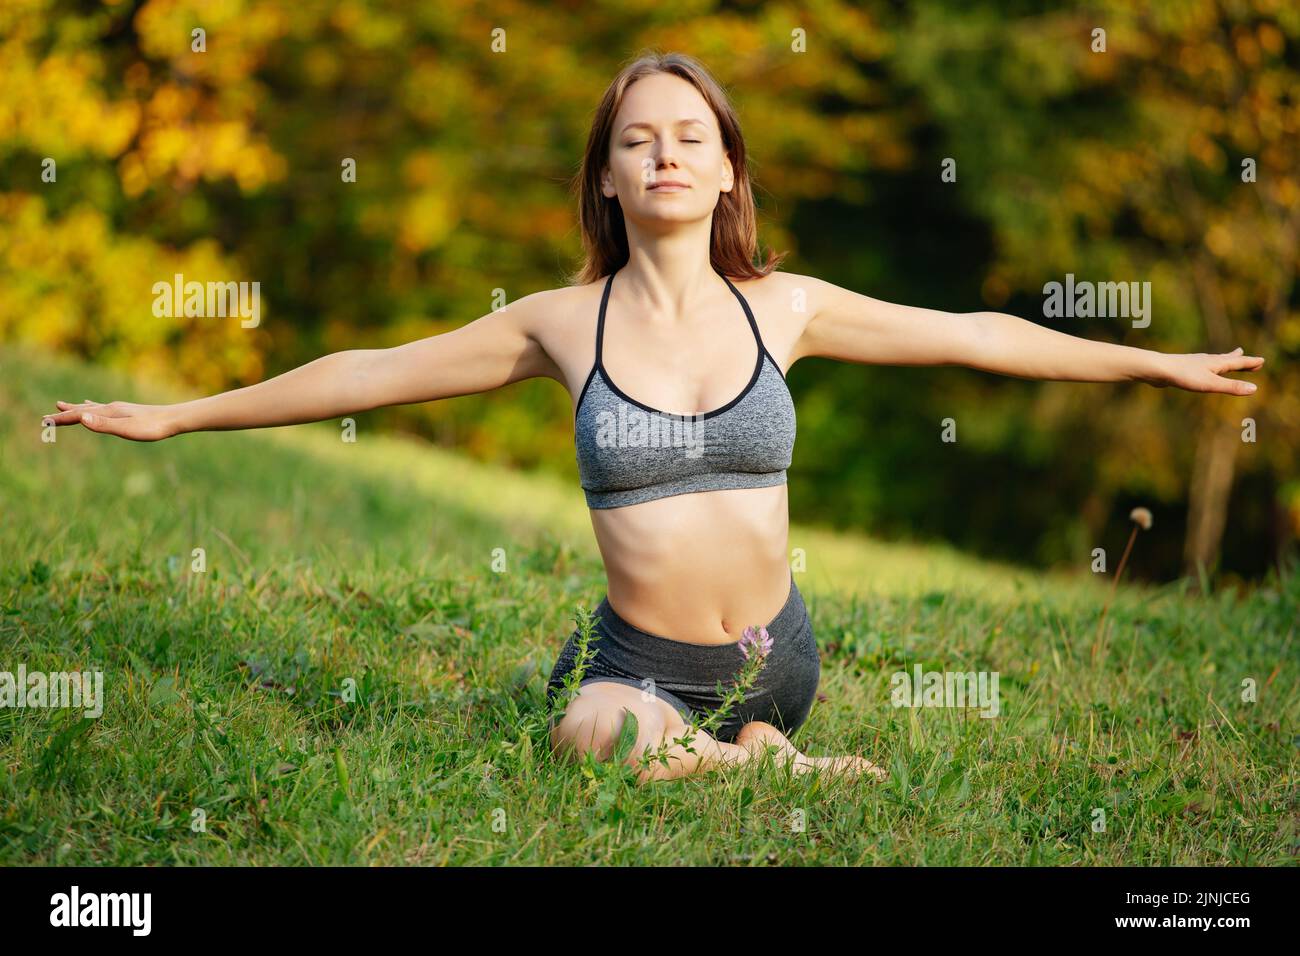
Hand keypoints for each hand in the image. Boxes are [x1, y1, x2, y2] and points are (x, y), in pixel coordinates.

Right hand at [42, 399, 178, 441]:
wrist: (174, 419)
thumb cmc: (153, 427)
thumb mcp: (127, 429)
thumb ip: (104, 424)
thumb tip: (82, 419)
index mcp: (108, 412)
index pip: (79, 416)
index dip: (62, 420)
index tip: (44, 422)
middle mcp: (111, 407)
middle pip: (81, 410)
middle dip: (64, 415)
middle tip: (46, 417)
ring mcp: (119, 409)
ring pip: (91, 408)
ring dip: (75, 408)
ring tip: (62, 405)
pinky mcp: (127, 412)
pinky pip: (103, 408)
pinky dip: (92, 407)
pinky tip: (93, 406)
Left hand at [1145, 347, 1263, 394]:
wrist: (1157, 369)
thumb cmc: (1184, 376)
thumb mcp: (1210, 384)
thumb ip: (1231, 387)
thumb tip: (1254, 389)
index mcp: (1216, 363)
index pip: (1238, 363)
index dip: (1250, 363)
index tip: (1262, 360)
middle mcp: (1207, 361)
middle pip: (1226, 359)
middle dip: (1238, 358)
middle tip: (1245, 353)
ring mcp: (1195, 363)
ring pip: (1213, 361)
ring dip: (1224, 359)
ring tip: (1229, 356)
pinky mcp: (1184, 368)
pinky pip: (1201, 366)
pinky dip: (1208, 365)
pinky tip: (1200, 368)